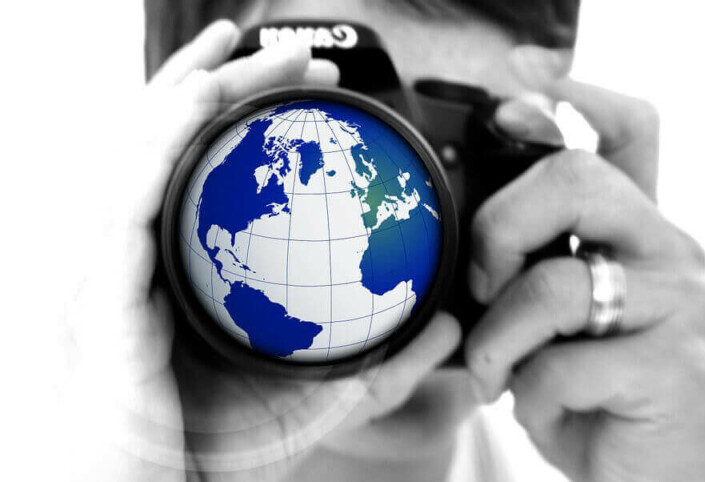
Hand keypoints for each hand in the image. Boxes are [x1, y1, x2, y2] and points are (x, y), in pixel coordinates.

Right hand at [66, 20, 461, 480]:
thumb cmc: (220, 444)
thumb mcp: (319, 394)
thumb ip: (387, 363)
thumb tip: (453, 329)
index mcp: (185, 263)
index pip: (207, 166)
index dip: (251, 115)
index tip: (314, 89)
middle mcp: (145, 253)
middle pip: (175, 144)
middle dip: (227, 84)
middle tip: (290, 54)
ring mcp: (117, 269)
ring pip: (141, 154)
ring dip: (190, 93)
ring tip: (239, 52)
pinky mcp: (104, 295)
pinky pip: (125, 206)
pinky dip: (155, 148)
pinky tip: (196, 107)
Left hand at [465, 81, 704, 480]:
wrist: (638, 477)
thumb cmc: (585, 392)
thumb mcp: (548, 321)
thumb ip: (529, 267)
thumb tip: (473, 245)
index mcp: (635, 229)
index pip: (629, 130)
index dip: (579, 98)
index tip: (518, 96)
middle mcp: (669, 249)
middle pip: (575, 180)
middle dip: (498, 231)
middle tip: (483, 287)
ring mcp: (679, 303)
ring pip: (554, 282)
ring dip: (499, 339)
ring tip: (500, 374)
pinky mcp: (675, 364)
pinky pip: (561, 363)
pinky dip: (527, 395)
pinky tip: (542, 410)